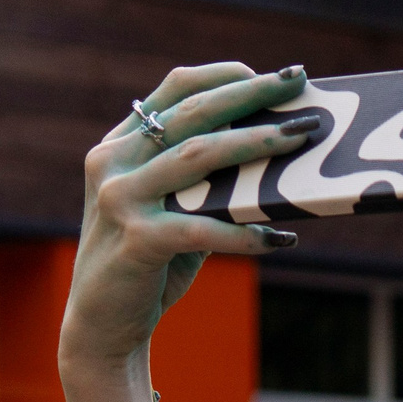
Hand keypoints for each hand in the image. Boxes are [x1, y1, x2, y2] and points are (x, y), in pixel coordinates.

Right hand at [60, 63, 318, 401]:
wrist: (101, 327)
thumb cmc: (150, 266)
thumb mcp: (174, 213)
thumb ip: (206, 184)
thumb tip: (278, 158)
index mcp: (120, 146)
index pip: (174, 91)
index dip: (225, 76)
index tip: (272, 75)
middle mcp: (113, 163)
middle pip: (192, 113)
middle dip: (249, 94)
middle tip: (298, 82)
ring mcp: (120, 199)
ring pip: (199, 157)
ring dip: (256, 144)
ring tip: (301, 138)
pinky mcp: (136, 240)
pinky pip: (203, 228)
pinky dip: (247, 233)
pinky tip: (284, 239)